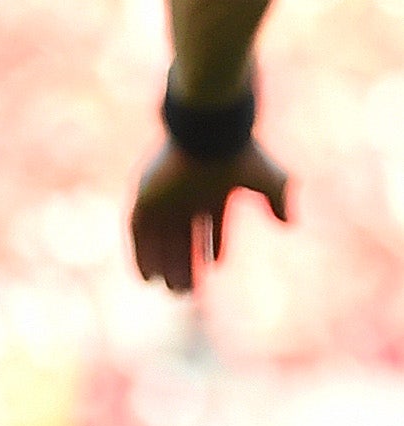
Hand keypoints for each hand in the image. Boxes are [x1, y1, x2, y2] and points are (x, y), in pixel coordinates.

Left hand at [130, 136, 290, 291]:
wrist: (208, 133)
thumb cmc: (238, 155)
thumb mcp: (269, 180)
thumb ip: (278, 200)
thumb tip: (289, 224)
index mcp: (211, 187)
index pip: (211, 222)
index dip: (214, 244)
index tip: (215, 267)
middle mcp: (185, 192)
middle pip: (182, 234)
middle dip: (186, 261)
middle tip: (188, 291)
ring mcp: (163, 193)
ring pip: (159, 236)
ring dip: (164, 263)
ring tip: (173, 291)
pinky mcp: (145, 194)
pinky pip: (136, 230)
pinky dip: (140, 252)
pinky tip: (146, 276)